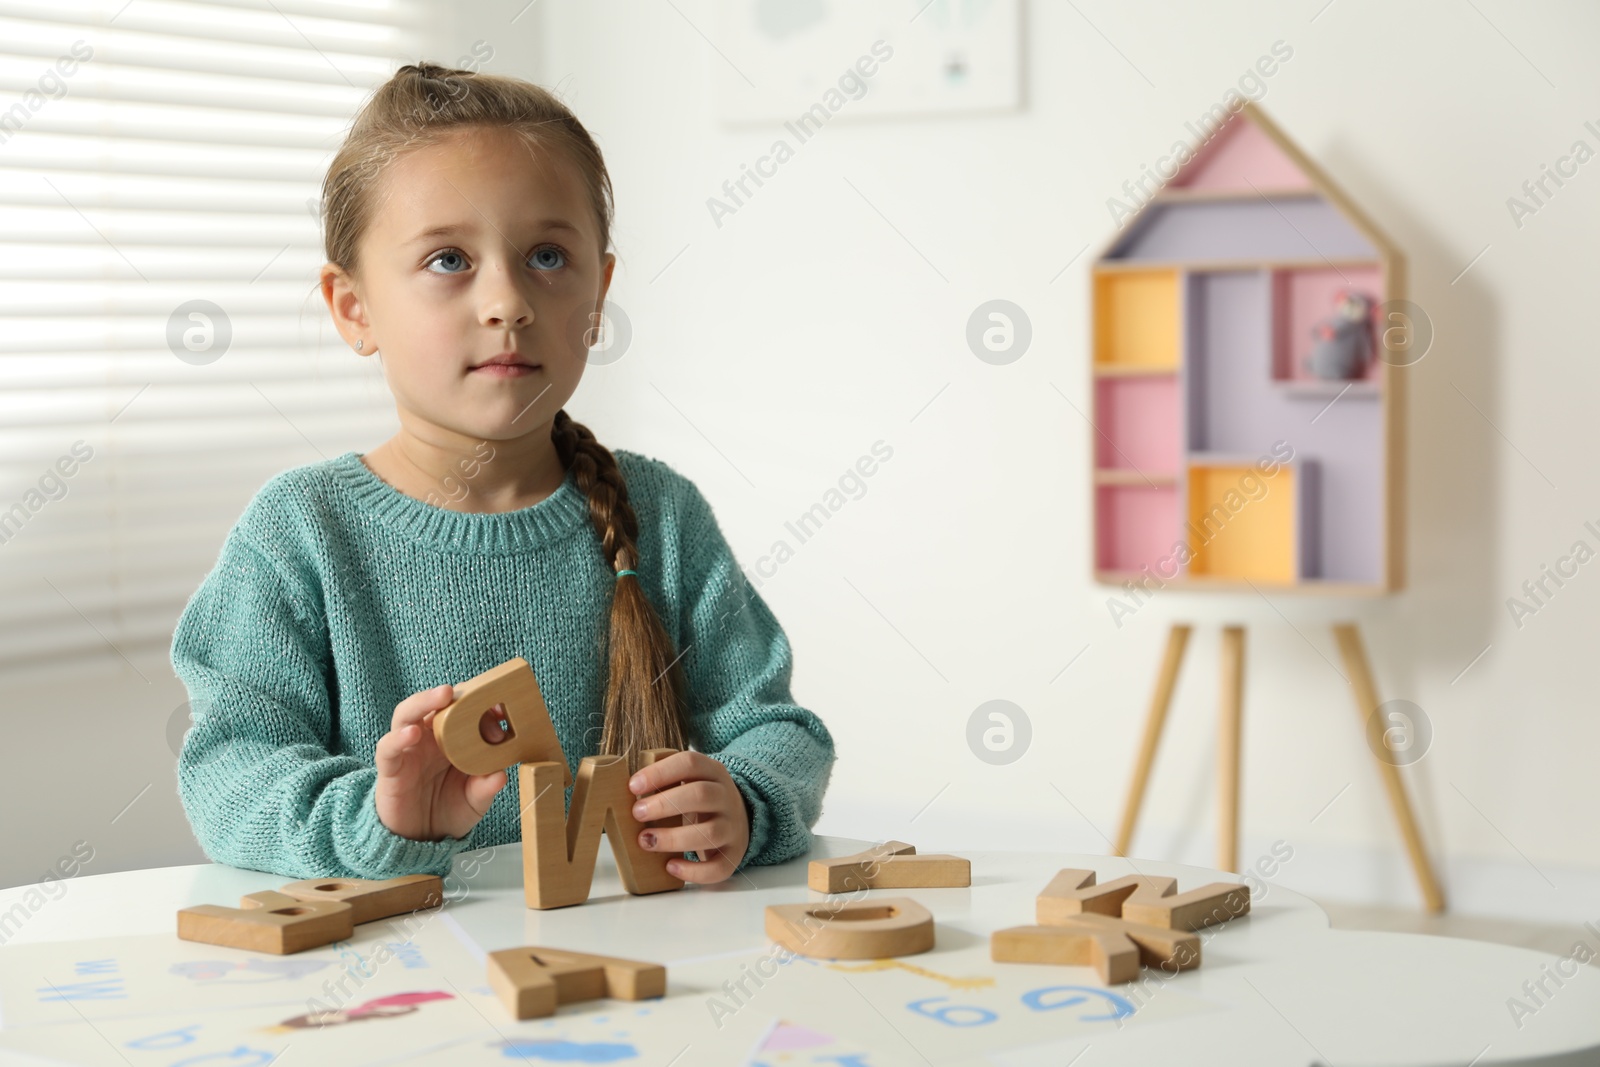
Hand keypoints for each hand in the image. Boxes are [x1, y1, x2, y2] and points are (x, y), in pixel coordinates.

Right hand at [375, 684, 508, 841]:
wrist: (420, 840)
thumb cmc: (449, 810)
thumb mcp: (475, 800)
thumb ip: (485, 787)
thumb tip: (501, 775)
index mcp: (453, 739)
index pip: (463, 710)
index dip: (479, 704)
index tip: (500, 708)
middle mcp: (429, 738)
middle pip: (433, 704)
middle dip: (449, 693)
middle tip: (465, 689)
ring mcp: (408, 750)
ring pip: (407, 715)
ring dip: (423, 701)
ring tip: (442, 696)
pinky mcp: (390, 767)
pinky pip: (388, 748)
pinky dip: (398, 738)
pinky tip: (412, 734)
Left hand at [628, 751, 749, 883]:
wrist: (740, 818)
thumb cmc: (701, 800)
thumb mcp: (691, 781)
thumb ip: (665, 782)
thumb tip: (625, 791)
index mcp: (713, 773)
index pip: (690, 763)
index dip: (660, 772)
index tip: (633, 785)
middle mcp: (727, 798)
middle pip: (701, 795)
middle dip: (664, 804)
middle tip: (637, 813)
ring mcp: (733, 827)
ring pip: (710, 833)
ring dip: (673, 838)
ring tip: (645, 841)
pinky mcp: (734, 855)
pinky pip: (718, 867)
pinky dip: (693, 871)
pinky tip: (670, 866)